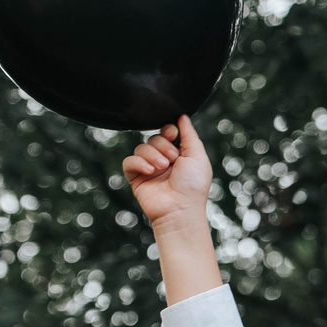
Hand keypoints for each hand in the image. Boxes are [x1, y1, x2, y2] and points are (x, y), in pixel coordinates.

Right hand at [120, 115, 212, 230]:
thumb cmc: (193, 186)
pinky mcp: (136, 178)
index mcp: (179, 154)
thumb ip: (190, 134)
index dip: (168, 130)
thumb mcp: (197, 155)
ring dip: (152, 155)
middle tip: (171, 159)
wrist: (180, 209)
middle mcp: (163, 160)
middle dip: (162, 145)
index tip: (173, 134)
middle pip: (153, 138)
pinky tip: (149, 171)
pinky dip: (138, 163)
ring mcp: (149, 169)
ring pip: (141, 147)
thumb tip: (182, 117)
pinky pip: (129, 161)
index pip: (167, 132)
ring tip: (162, 168)